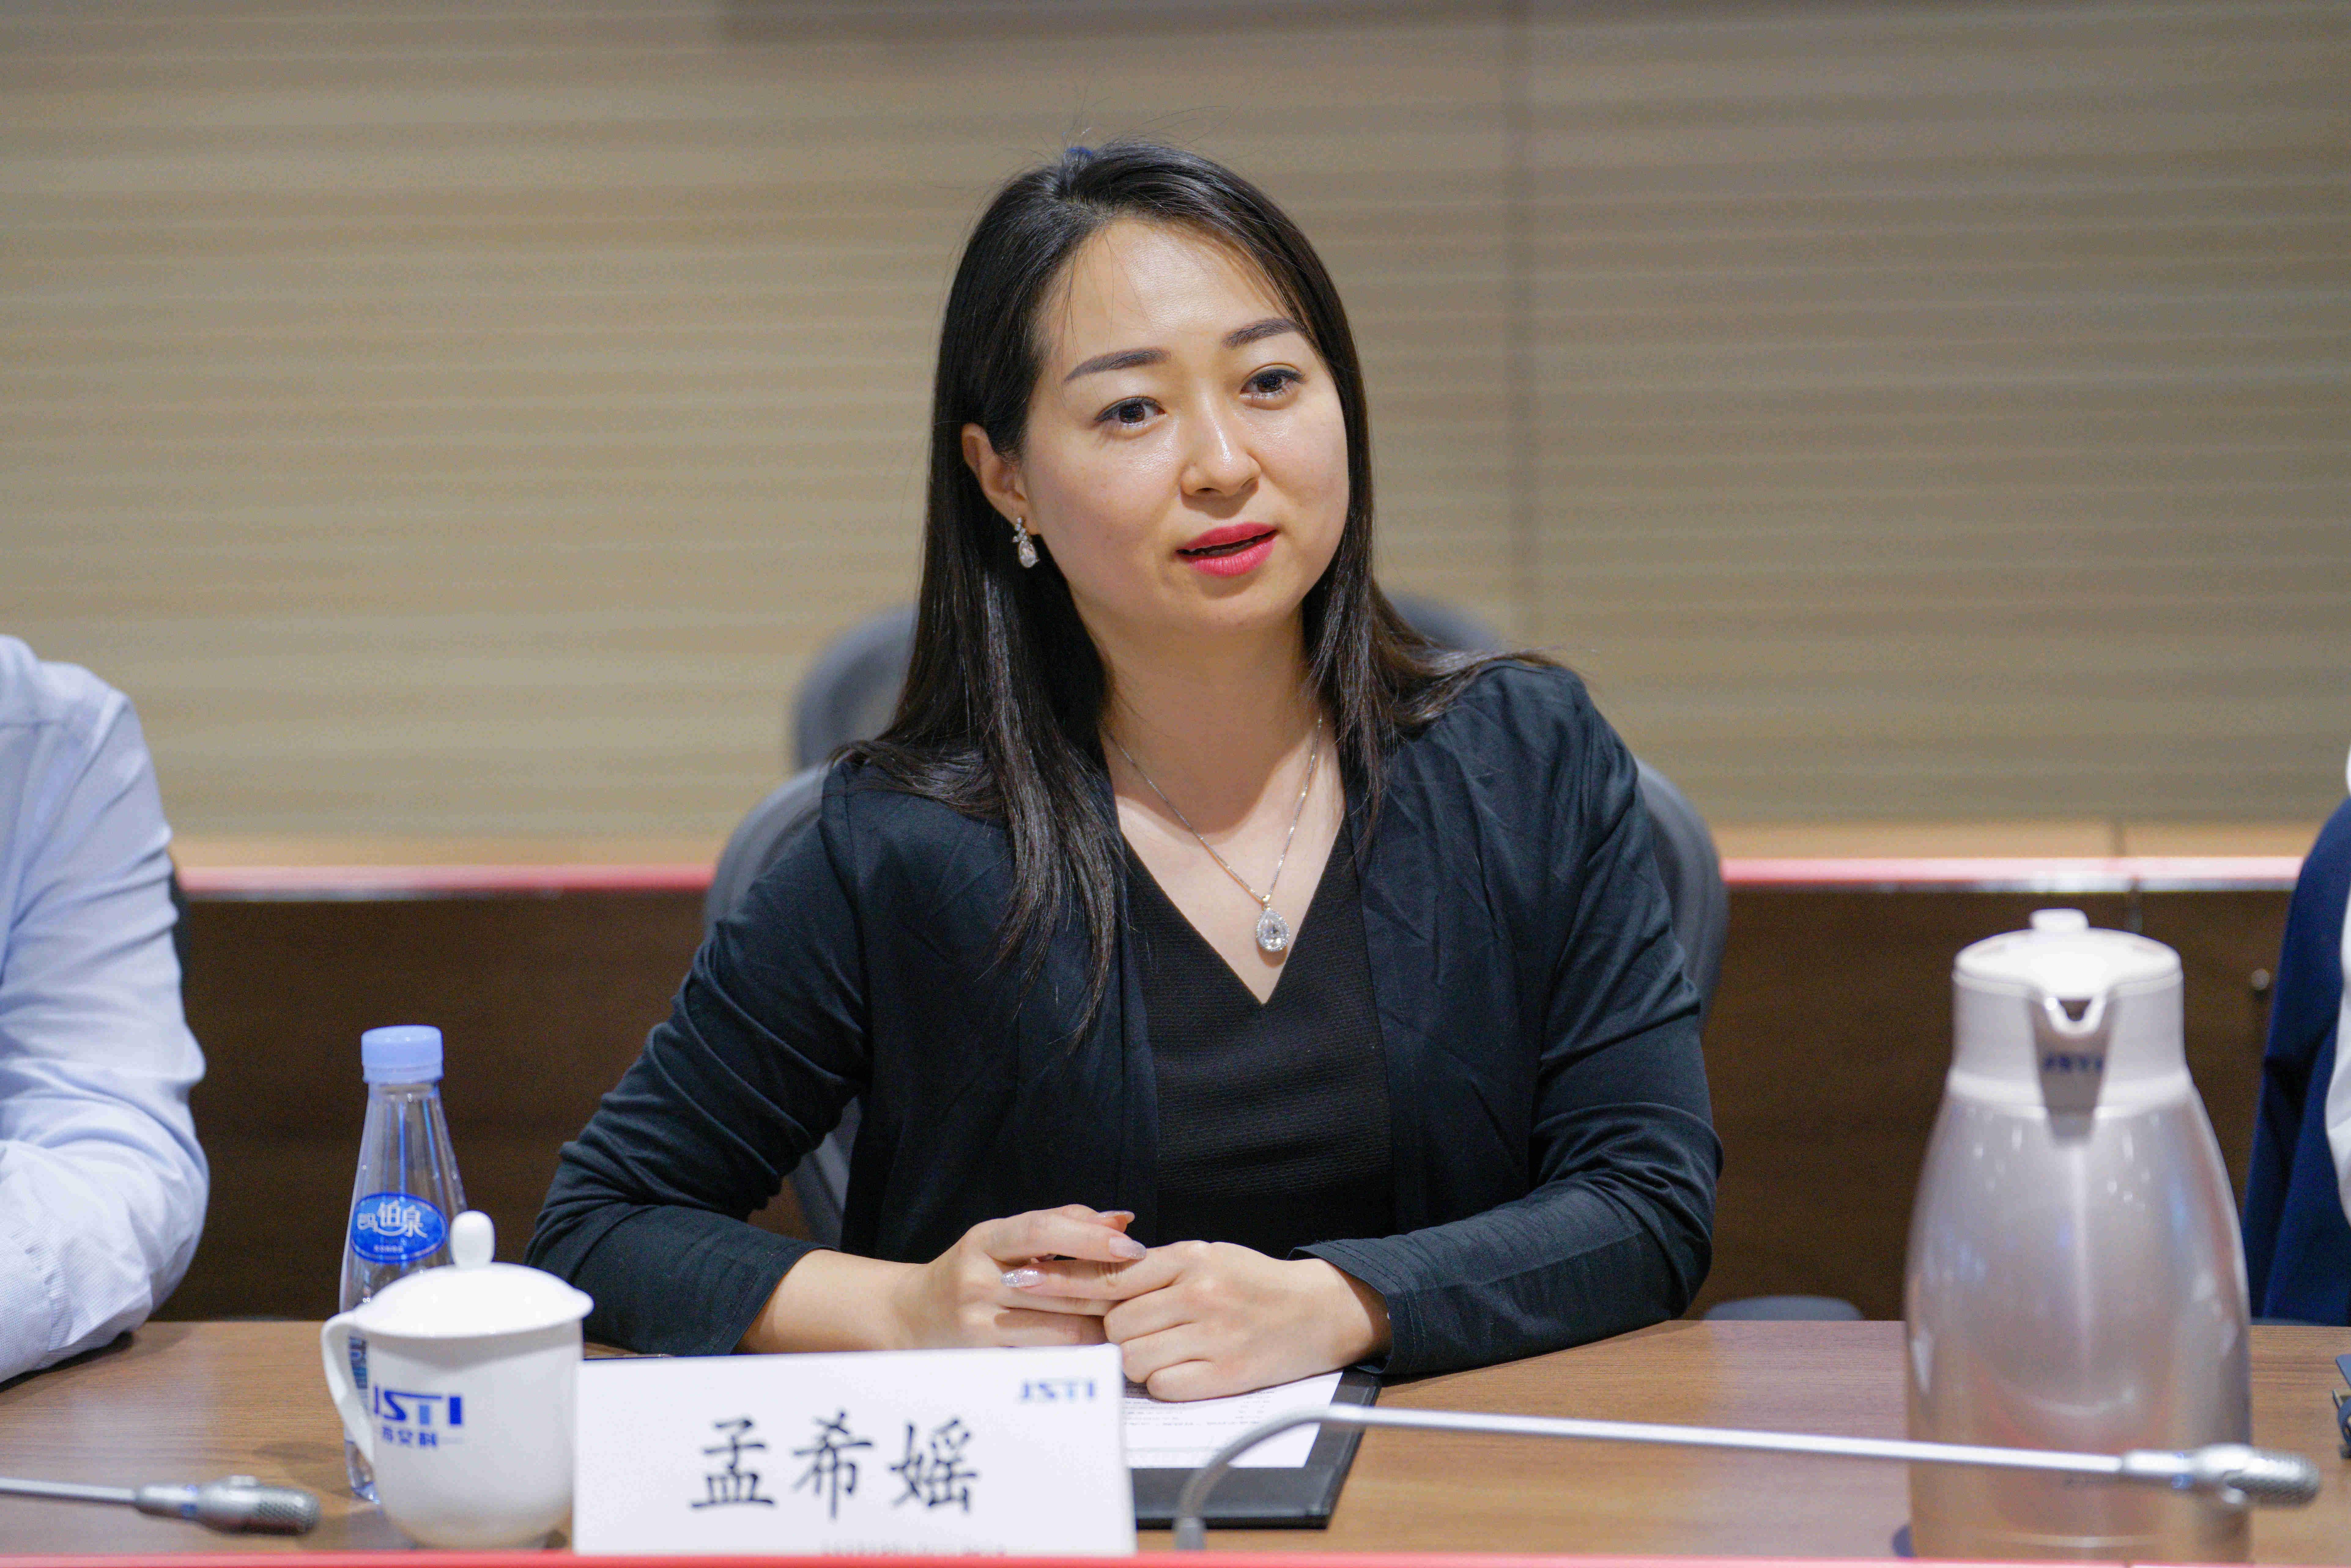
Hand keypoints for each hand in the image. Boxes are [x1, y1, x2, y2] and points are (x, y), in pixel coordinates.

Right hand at [886, 1204, 1145, 1349]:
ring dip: (1103, 1326)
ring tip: (1131, 1321)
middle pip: (1062, 1285)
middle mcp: (978, 1279)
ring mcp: (979, 1324)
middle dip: (1111, 1289)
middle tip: (1148, 1291)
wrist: (909, 1316)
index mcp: (985, 1240)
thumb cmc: (971, 1271)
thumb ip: (1062, 1224)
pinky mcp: (985, 1361)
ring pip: (1062, 1328)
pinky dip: (1079, 1354)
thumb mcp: (1004, 1239)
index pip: (1042, 1231)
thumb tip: (1121, 1219)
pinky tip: (1100, 1349)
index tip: (1133, 1247)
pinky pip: (1048, 1359)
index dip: (1091, 1238)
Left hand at [1012, 1240, 1390, 1399]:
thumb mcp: (1204, 1257)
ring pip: (1132, 1357)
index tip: (1022, 1281)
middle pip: (1114, 1323)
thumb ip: (1153, 1268)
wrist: (1316, 1310)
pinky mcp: (1224, 1375)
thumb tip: (1093, 1277)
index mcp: (1188, 1258)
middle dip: (1113, 1332)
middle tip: (1134, 1330)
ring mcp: (1211, 1335)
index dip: (1061, 1281)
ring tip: (1166, 1348)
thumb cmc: (1252, 1283)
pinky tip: (1185, 1367)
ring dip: (1137, 1359)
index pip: (1107, 1274)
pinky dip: (1164, 1381)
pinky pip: (1162, 1386)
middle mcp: (1197, 1294)